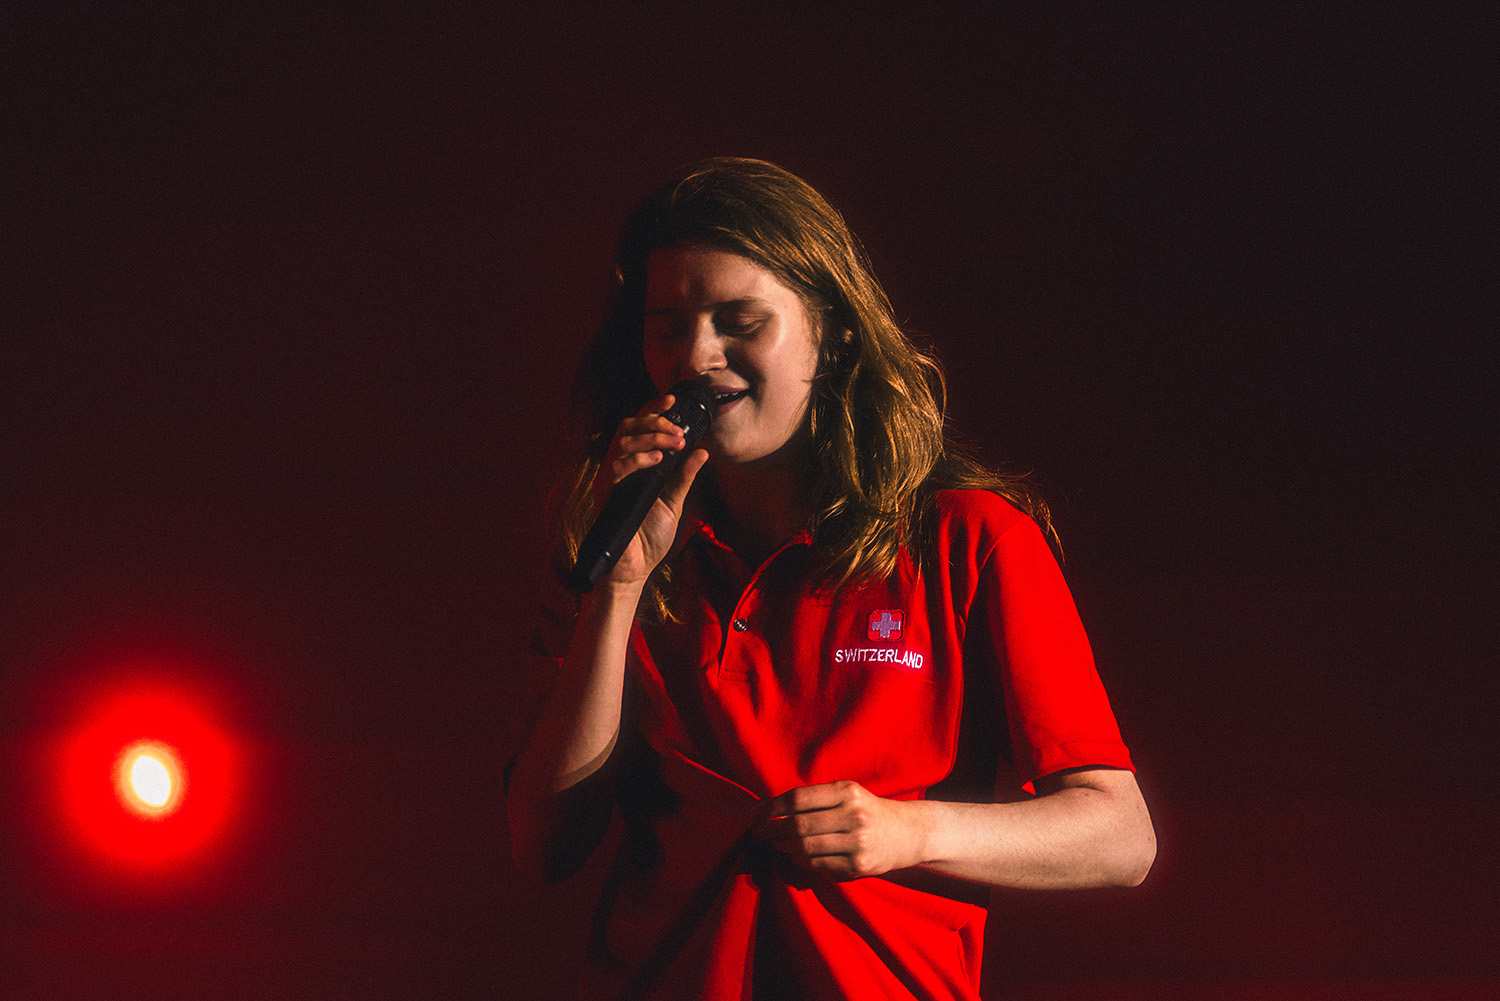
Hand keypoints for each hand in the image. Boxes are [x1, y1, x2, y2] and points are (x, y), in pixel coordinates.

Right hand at [591, 393, 708, 584]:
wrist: (636, 566)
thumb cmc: (651, 535)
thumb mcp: (675, 500)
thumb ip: (686, 475)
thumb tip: (703, 451)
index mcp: (637, 465)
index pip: (640, 428)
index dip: (653, 410)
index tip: (673, 399)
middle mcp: (621, 466)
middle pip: (628, 427)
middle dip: (654, 422)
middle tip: (677, 429)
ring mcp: (612, 478)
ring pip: (623, 442)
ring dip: (651, 438)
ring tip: (673, 443)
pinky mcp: (606, 492)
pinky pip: (617, 466)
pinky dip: (638, 459)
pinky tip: (657, 461)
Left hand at [754, 780, 926, 879]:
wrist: (910, 833)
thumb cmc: (868, 809)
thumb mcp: (848, 793)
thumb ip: (815, 799)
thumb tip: (772, 810)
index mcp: (846, 791)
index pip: (797, 798)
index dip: (770, 807)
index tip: (754, 814)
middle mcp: (853, 815)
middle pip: (798, 825)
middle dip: (771, 830)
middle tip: (758, 833)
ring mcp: (857, 842)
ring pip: (805, 848)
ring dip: (784, 847)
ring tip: (777, 843)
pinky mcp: (859, 866)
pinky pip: (818, 865)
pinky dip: (801, 860)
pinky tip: (796, 854)